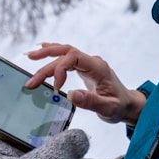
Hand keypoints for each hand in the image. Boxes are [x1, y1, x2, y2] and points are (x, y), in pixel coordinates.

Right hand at [25, 43, 146, 125]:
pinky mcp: (84, 68)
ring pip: (65, 52)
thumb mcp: (108, 108)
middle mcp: (92, 62)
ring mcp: (88, 63)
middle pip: (66, 53)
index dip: (60, 69)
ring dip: (47, 54)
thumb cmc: (119, 106)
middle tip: (30, 72)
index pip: (74, 57)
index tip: (56, 87)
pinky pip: (67, 57)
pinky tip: (42, 50)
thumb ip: (91, 102)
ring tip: (30, 56)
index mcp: (98, 68)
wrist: (127, 104)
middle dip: (46, 60)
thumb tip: (71, 95)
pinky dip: (54, 54)